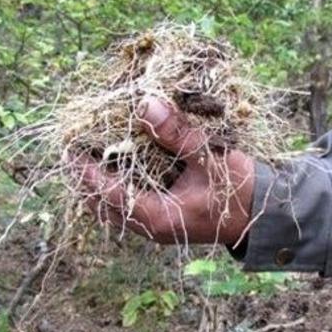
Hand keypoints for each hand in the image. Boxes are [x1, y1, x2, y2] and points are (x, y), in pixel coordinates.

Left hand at [78, 97, 254, 244]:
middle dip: (84, 179)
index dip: (85, 172)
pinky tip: (115, 164)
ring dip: (98, 184)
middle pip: (102, 206)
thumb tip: (146, 104)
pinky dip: (116, 186)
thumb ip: (178, 133)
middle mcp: (150, 227)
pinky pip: (127, 204)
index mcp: (157, 217)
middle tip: (71, 150)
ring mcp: (156, 225)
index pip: (108, 195)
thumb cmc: (240, 190)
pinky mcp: (163, 218)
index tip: (68, 149)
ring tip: (86, 155)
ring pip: (113, 208)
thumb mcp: (211, 157)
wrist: (264, 216)